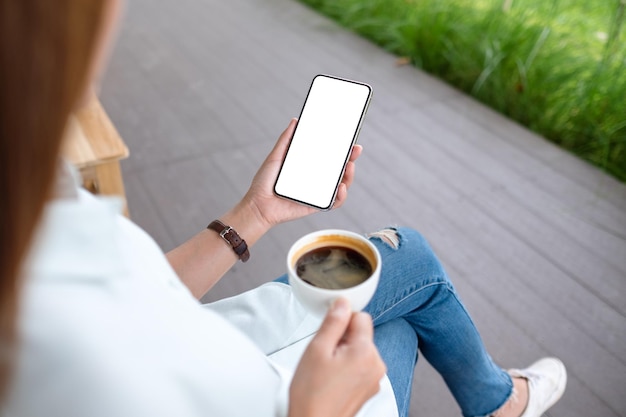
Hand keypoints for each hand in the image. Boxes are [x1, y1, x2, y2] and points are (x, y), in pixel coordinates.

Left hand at [242, 119, 362, 227]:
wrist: (258, 204)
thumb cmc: (265, 182)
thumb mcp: (276, 157)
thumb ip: (286, 140)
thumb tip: (295, 121)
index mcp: (309, 166)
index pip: (330, 156)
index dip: (342, 149)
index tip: (350, 140)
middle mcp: (316, 179)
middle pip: (340, 169)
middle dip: (351, 159)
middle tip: (355, 150)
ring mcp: (318, 192)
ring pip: (341, 185)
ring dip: (349, 176)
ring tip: (348, 167)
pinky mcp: (316, 205)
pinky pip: (334, 202)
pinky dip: (341, 196)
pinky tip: (341, 188)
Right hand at [288, 298, 385, 416]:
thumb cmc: (312, 394)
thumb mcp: (317, 349)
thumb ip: (333, 322)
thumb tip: (342, 303)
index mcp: (365, 351)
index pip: (361, 316)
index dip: (342, 320)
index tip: (329, 332)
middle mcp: (376, 364)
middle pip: (361, 334)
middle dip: (343, 338)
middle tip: (324, 355)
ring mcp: (374, 379)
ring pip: (360, 350)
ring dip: (345, 353)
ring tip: (327, 369)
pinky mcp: (369, 388)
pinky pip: (361, 366)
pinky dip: (348, 368)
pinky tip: (332, 379)